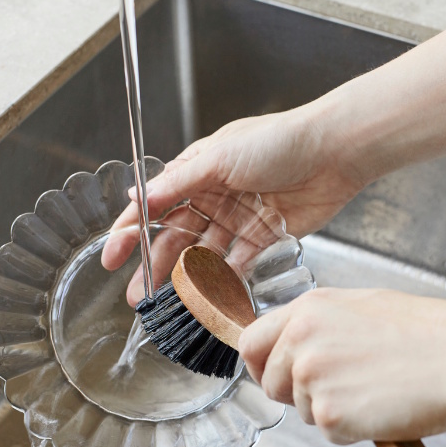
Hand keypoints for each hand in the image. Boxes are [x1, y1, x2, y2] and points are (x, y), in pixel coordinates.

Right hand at [101, 107, 368, 304]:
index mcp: (198, 171)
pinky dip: (223, 281)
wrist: (333, 152)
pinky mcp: (264, 235)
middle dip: (155, 266)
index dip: (131, 231)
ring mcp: (238, 217)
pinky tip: (208, 298)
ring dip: (185, 278)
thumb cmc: (277, 141)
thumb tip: (137, 198)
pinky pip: (238, 263)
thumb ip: (178, 184)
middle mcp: (214, 196)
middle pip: (176, 236)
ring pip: (204, 254)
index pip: (155, 204)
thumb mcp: (218, 158)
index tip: (112, 258)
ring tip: (168, 305)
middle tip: (137, 296)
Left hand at [238, 288, 445, 443]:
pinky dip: (354, 430)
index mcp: (309, 308)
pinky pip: (329, 433)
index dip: (261, 365)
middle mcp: (301, 339)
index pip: (251, 341)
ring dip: (332, 410)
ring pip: (303, 410)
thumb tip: (298, 346)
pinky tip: (382, 407)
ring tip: (375, 389)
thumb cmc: (430, 332)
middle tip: (341, 389)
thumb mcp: (364, 307)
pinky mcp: (331, 413)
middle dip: (297, 394)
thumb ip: (321, 325)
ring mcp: (313, 377)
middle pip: (270, 383)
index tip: (274, 376)